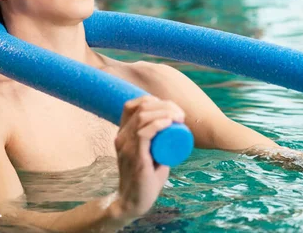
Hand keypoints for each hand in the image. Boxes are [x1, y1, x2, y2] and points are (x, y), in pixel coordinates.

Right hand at [112, 96, 184, 220]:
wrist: (134, 201)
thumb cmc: (146, 177)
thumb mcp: (150, 153)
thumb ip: (157, 142)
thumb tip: (173, 130)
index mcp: (124, 133)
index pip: (133, 105)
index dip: (154, 101)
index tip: (172, 109)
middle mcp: (122, 136)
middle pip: (142, 108)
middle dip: (165, 105)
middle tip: (181, 115)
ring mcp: (126, 145)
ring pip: (142, 117)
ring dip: (165, 112)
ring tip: (179, 118)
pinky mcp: (133, 156)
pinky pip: (143, 134)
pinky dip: (157, 124)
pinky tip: (169, 123)